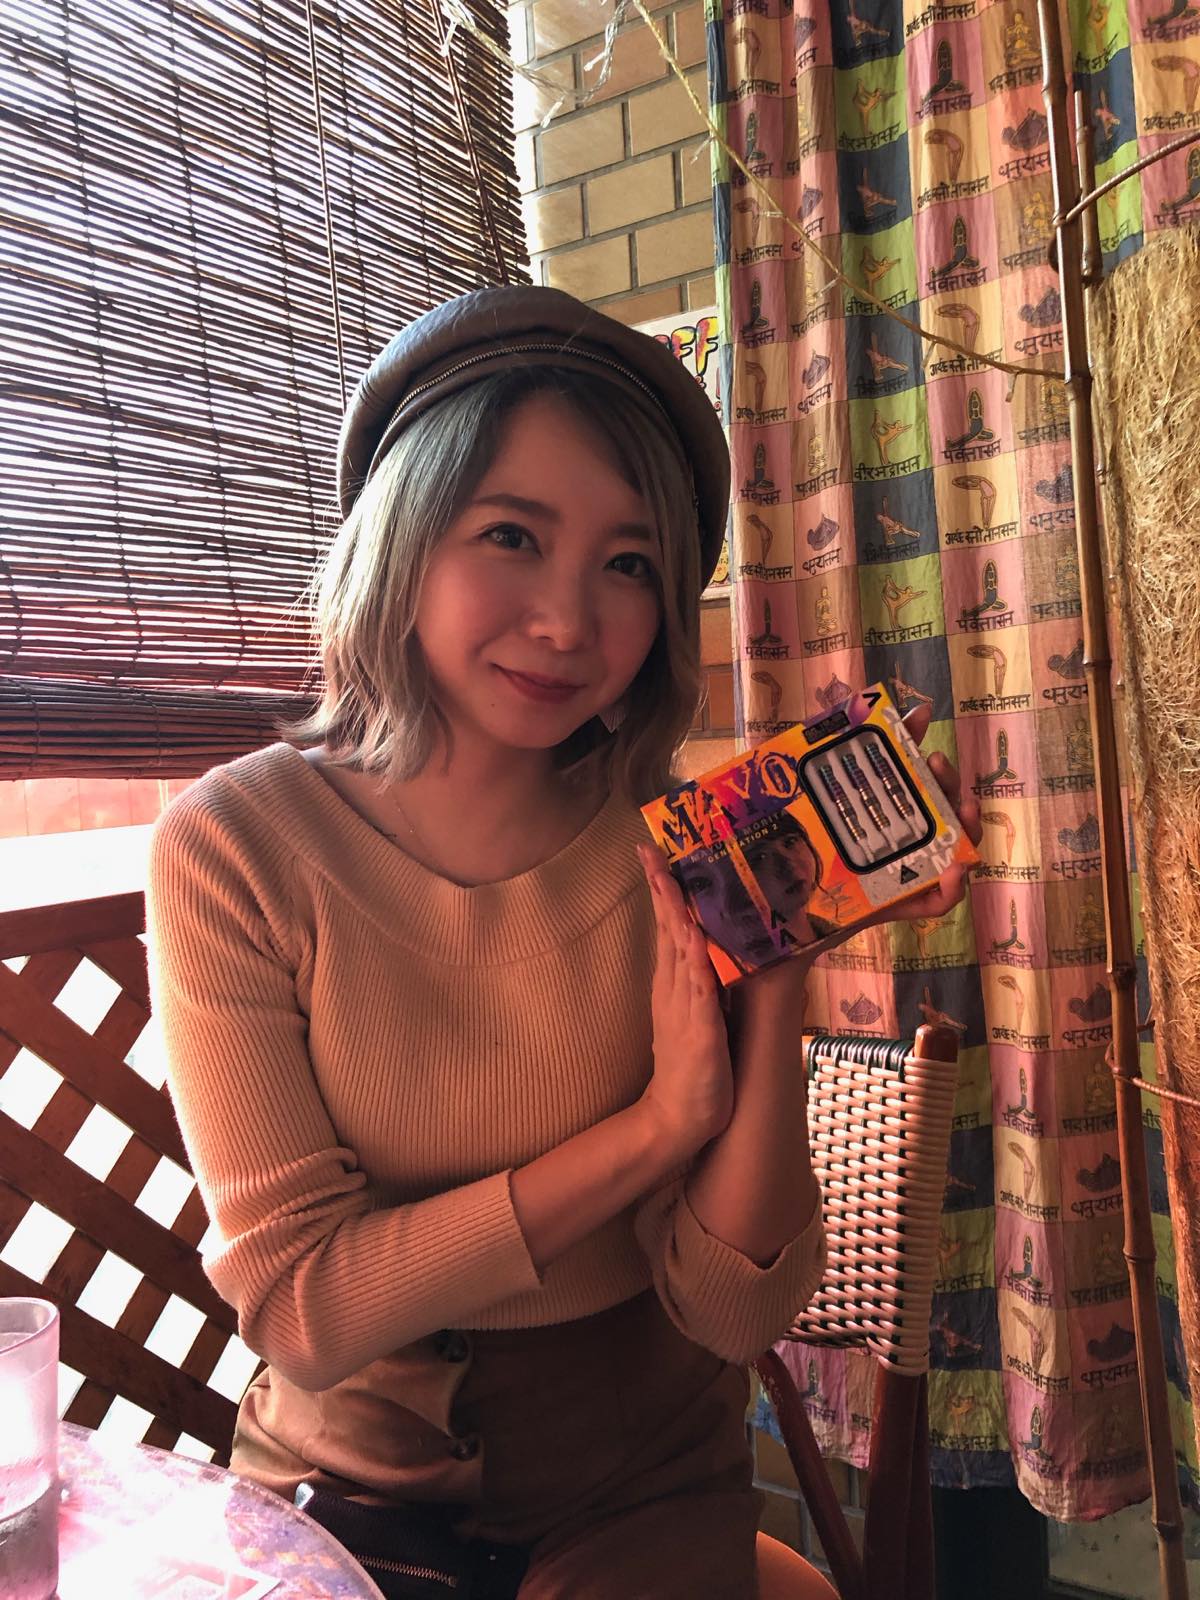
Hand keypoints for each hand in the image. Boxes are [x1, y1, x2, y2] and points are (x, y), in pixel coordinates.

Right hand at [637, 843, 734, 1159]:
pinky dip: (695, 961)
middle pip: (667, 927)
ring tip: (667, 875)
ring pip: (679, 950)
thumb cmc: (694, 1065)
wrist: (678, 1116)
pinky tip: (694, 936)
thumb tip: (706, 948)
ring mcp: (684, 1007)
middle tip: (649, 848)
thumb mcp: (698, 1013)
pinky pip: (698, 990)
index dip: (663, 888)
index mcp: (674, 982)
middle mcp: (674, 988)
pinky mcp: (699, 1030)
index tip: (652, 852)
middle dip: (660, 886)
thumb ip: (699, 980)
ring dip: (675, 912)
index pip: (669, 925)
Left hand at [849, 694, 982, 926]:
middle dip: (956, 795)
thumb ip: (887, 753)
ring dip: (969, 834)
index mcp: (911, 813)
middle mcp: (923, 841)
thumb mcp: (854, 793)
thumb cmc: (835, 838)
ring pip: (961, 854)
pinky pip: (943, 900)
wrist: (805, 891)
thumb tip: (921, 709)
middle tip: (942, 775)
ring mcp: (923, 874)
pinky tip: (952, 870)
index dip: (942, 771)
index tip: (933, 754)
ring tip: (963, 815)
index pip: (937, 788)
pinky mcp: (914, 904)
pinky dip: (953, 887)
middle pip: (955, 817)